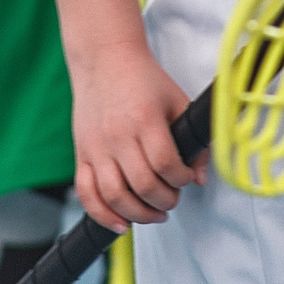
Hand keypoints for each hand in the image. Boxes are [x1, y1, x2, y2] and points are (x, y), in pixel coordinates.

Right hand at [72, 46, 203, 233]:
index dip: (182, 180)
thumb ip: (194, 140)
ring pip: (115, 195)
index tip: (187, 179)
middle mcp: (118, 135)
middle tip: (173, 198)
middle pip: (143, 185)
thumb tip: (201, 178)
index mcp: (145, 119)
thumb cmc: (145, 80)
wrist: (104, 60)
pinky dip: (102, 214)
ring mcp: (96, 147)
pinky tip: (122, 223)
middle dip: (165, 201)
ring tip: (155, 213)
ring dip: (139, 214)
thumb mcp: (177, 101)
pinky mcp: (82, 154)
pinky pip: (86, 193)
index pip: (166, 164)